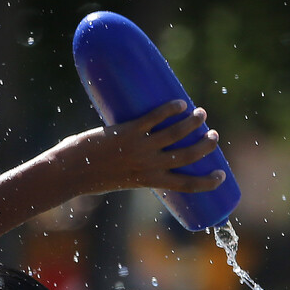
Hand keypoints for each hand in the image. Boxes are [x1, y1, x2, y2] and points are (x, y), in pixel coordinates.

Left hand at [54, 100, 226, 194]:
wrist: (68, 173)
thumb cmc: (89, 177)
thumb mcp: (119, 179)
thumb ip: (133, 167)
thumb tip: (142, 146)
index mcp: (148, 182)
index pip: (186, 186)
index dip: (207, 183)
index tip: (221, 176)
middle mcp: (148, 167)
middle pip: (188, 157)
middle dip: (206, 146)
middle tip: (213, 135)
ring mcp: (139, 148)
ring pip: (176, 134)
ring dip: (193, 123)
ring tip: (201, 113)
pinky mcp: (127, 131)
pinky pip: (154, 118)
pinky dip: (170, 109)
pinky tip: (179, 102)